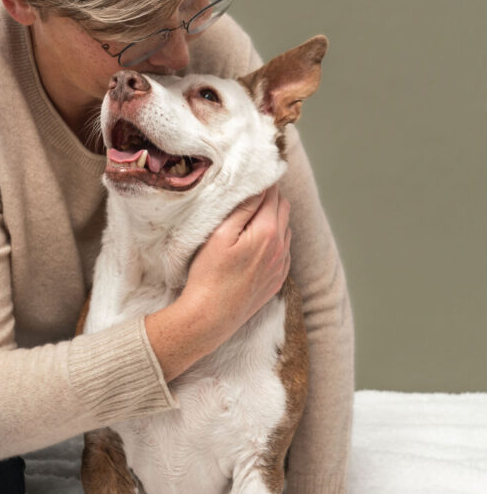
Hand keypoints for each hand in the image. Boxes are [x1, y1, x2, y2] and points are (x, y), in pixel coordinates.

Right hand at [145, 184, 290, 381]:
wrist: (210, 318)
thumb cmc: (208, 275)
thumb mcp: (219, 235)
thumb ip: (243, 209)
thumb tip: (260, 186)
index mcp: (267, 232)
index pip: (273, 194)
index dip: (263, 181)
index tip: (251, 175)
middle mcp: (281, 247)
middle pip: (283, 208)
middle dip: (270, 197)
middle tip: (249, 193)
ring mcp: (282, 265)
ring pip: (285, 228)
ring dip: (273, 217)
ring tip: (250, 216)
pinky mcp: (277, 280)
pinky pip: (284, 250)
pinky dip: (274, 239)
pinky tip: (256, 242)